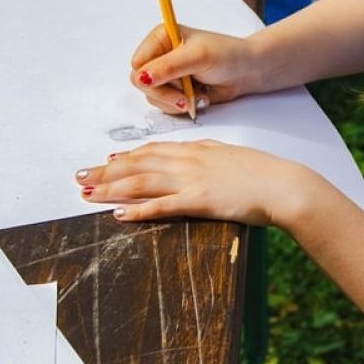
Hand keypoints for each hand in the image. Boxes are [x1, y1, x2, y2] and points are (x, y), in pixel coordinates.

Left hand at [75, 139, 308, 225]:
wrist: (283, 184)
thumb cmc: (263, 173)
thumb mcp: (232, 155)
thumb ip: (209, 155)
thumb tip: (195, 155)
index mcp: (197, 149)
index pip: (153, 150)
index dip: (126, 155)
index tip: (106, 159)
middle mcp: (189, 160)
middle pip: (138, 164)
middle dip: (106, 170)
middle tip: (81, 175)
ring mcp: (192, 180)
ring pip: (141, 182)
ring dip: (111, 187)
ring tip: (87, 193)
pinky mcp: (199, 201)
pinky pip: (160, 206)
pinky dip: (137, 210)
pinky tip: (118, 214)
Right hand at [131, 25, 261, 113]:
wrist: (247, 71)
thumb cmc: (227, 55)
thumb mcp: (197, 57)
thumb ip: (168, 67)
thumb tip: (142, 78)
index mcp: (161, 38)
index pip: (138, 62)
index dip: (151, 76)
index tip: (174, 80)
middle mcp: (161, 55)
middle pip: (142, 83)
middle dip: (165, 93)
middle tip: (184, 97)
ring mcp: (168, 75)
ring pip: (153, 97)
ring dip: (175, 101)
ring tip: (197, 94)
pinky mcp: (176, 91)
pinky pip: (166, 106)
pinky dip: (182, 106)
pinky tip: (199, 98)